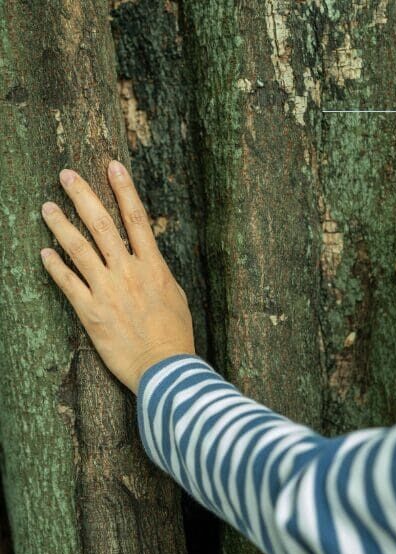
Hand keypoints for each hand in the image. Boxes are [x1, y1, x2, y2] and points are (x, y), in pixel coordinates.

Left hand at [39, 161, 195, 392]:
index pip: (136, 220)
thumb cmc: (176, 338)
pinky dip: (54, 265)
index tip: (112, 166)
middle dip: (82, 195)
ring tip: (47, 207)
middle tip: (65, 175)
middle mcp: (129, 273)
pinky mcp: (91, 312)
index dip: (124, 190)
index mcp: (154, 269)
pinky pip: (67, 282)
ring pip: (78, 248)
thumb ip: (159, 277)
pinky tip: (43, 252)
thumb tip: (148, 263)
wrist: (166, 370)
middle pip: (102, 225)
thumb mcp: (177, 301)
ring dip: (60, 224)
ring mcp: (107, 291)